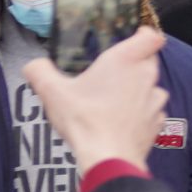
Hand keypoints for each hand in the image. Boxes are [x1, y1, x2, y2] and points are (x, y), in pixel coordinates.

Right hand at [21, 27, 168, 176]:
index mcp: (126, 61)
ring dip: (139, 88)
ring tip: (115, 99)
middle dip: (135, 63)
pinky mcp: (158, 121)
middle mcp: (146, 76)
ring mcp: (156, 100)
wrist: (108, 157)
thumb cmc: (83, 119)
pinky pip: (152, 109)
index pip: (151, 37)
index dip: (144, 34)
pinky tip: (123, 119)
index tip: (133, 38)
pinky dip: (141, 111)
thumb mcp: (52, 92)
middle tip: (112, 73)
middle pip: (149, 60)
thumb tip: (33, 65)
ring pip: (152, 85)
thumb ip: (39, 72)